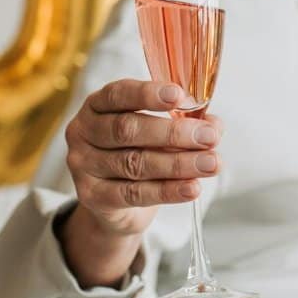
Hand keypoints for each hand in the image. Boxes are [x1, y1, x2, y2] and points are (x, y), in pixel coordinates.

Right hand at [64, 79, 222, 237]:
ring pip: (135, 163)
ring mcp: (83, 165)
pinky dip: (168, 191)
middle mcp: (83, 132)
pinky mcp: (92, 196)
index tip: (179, 95)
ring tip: (210, 163)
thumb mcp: (155, 133)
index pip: (118, 94)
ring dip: (179, 163)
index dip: (148, 94)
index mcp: (96, 106)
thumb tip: (214, 125)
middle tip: (209, 136)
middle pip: (127, 129)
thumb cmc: (135, 153)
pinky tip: (192, 187)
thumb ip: (182, 122)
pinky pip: (134, 193)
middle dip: (173, 133)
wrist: (111, 202)